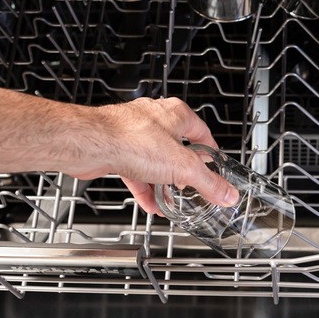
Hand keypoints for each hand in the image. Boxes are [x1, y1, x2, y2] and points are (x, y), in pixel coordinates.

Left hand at [67, 97, 238, 214]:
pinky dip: (144, 187)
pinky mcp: (117, 149)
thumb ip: (208, 182)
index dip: (209, 150)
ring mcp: (133, 133)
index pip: (201, 130)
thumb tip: (227, 193)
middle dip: (183, 170)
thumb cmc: (132, 140)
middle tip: (191, 185)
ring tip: (170, 199)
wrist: (92, 144)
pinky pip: (136, 171)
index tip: (213, 164)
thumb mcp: (183, 167)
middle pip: (176, 147)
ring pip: (154, 161)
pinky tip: (150, 203)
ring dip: (163, 182)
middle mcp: (154, 120)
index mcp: (175, 114)